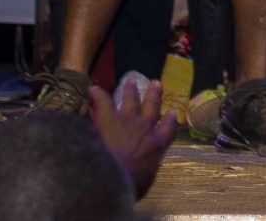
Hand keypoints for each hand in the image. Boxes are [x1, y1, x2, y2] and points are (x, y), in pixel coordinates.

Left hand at [91, 73, 178, 201]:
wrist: (113, 177)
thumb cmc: (131, 185)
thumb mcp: (145, 180)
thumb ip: (145, 170)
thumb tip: (142, 172)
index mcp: (156, 146)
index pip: (168, 130)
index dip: (170, 121)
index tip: (172, 113)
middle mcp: (145, 129)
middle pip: (152, 108)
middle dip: (154, 96)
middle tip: (156, 83)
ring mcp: (127, 121)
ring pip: (131, 101)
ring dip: (130, 91)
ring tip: (131, 80)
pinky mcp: (108, 118)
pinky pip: (104, 102)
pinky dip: (98, 95)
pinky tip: (93, 88)